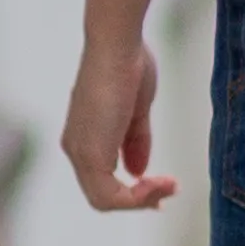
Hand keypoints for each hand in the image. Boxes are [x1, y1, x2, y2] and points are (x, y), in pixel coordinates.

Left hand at [62, 33, 175, 211]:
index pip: (102, 178)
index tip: (161, 185)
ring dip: (140, 200)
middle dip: (139, 198)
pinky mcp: (89, 155)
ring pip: (104, 200)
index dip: (131, 190)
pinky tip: (157, 185)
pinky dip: (135, 198)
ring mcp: (79, 152)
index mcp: (84, 136)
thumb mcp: (136, 111)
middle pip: (102, 193)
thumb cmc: (128, 64)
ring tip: (168, 187)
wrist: (117, 45)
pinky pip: (108, 196)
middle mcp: (75, 148)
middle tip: (168, 191)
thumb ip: (135, 141)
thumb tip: (138, 171)